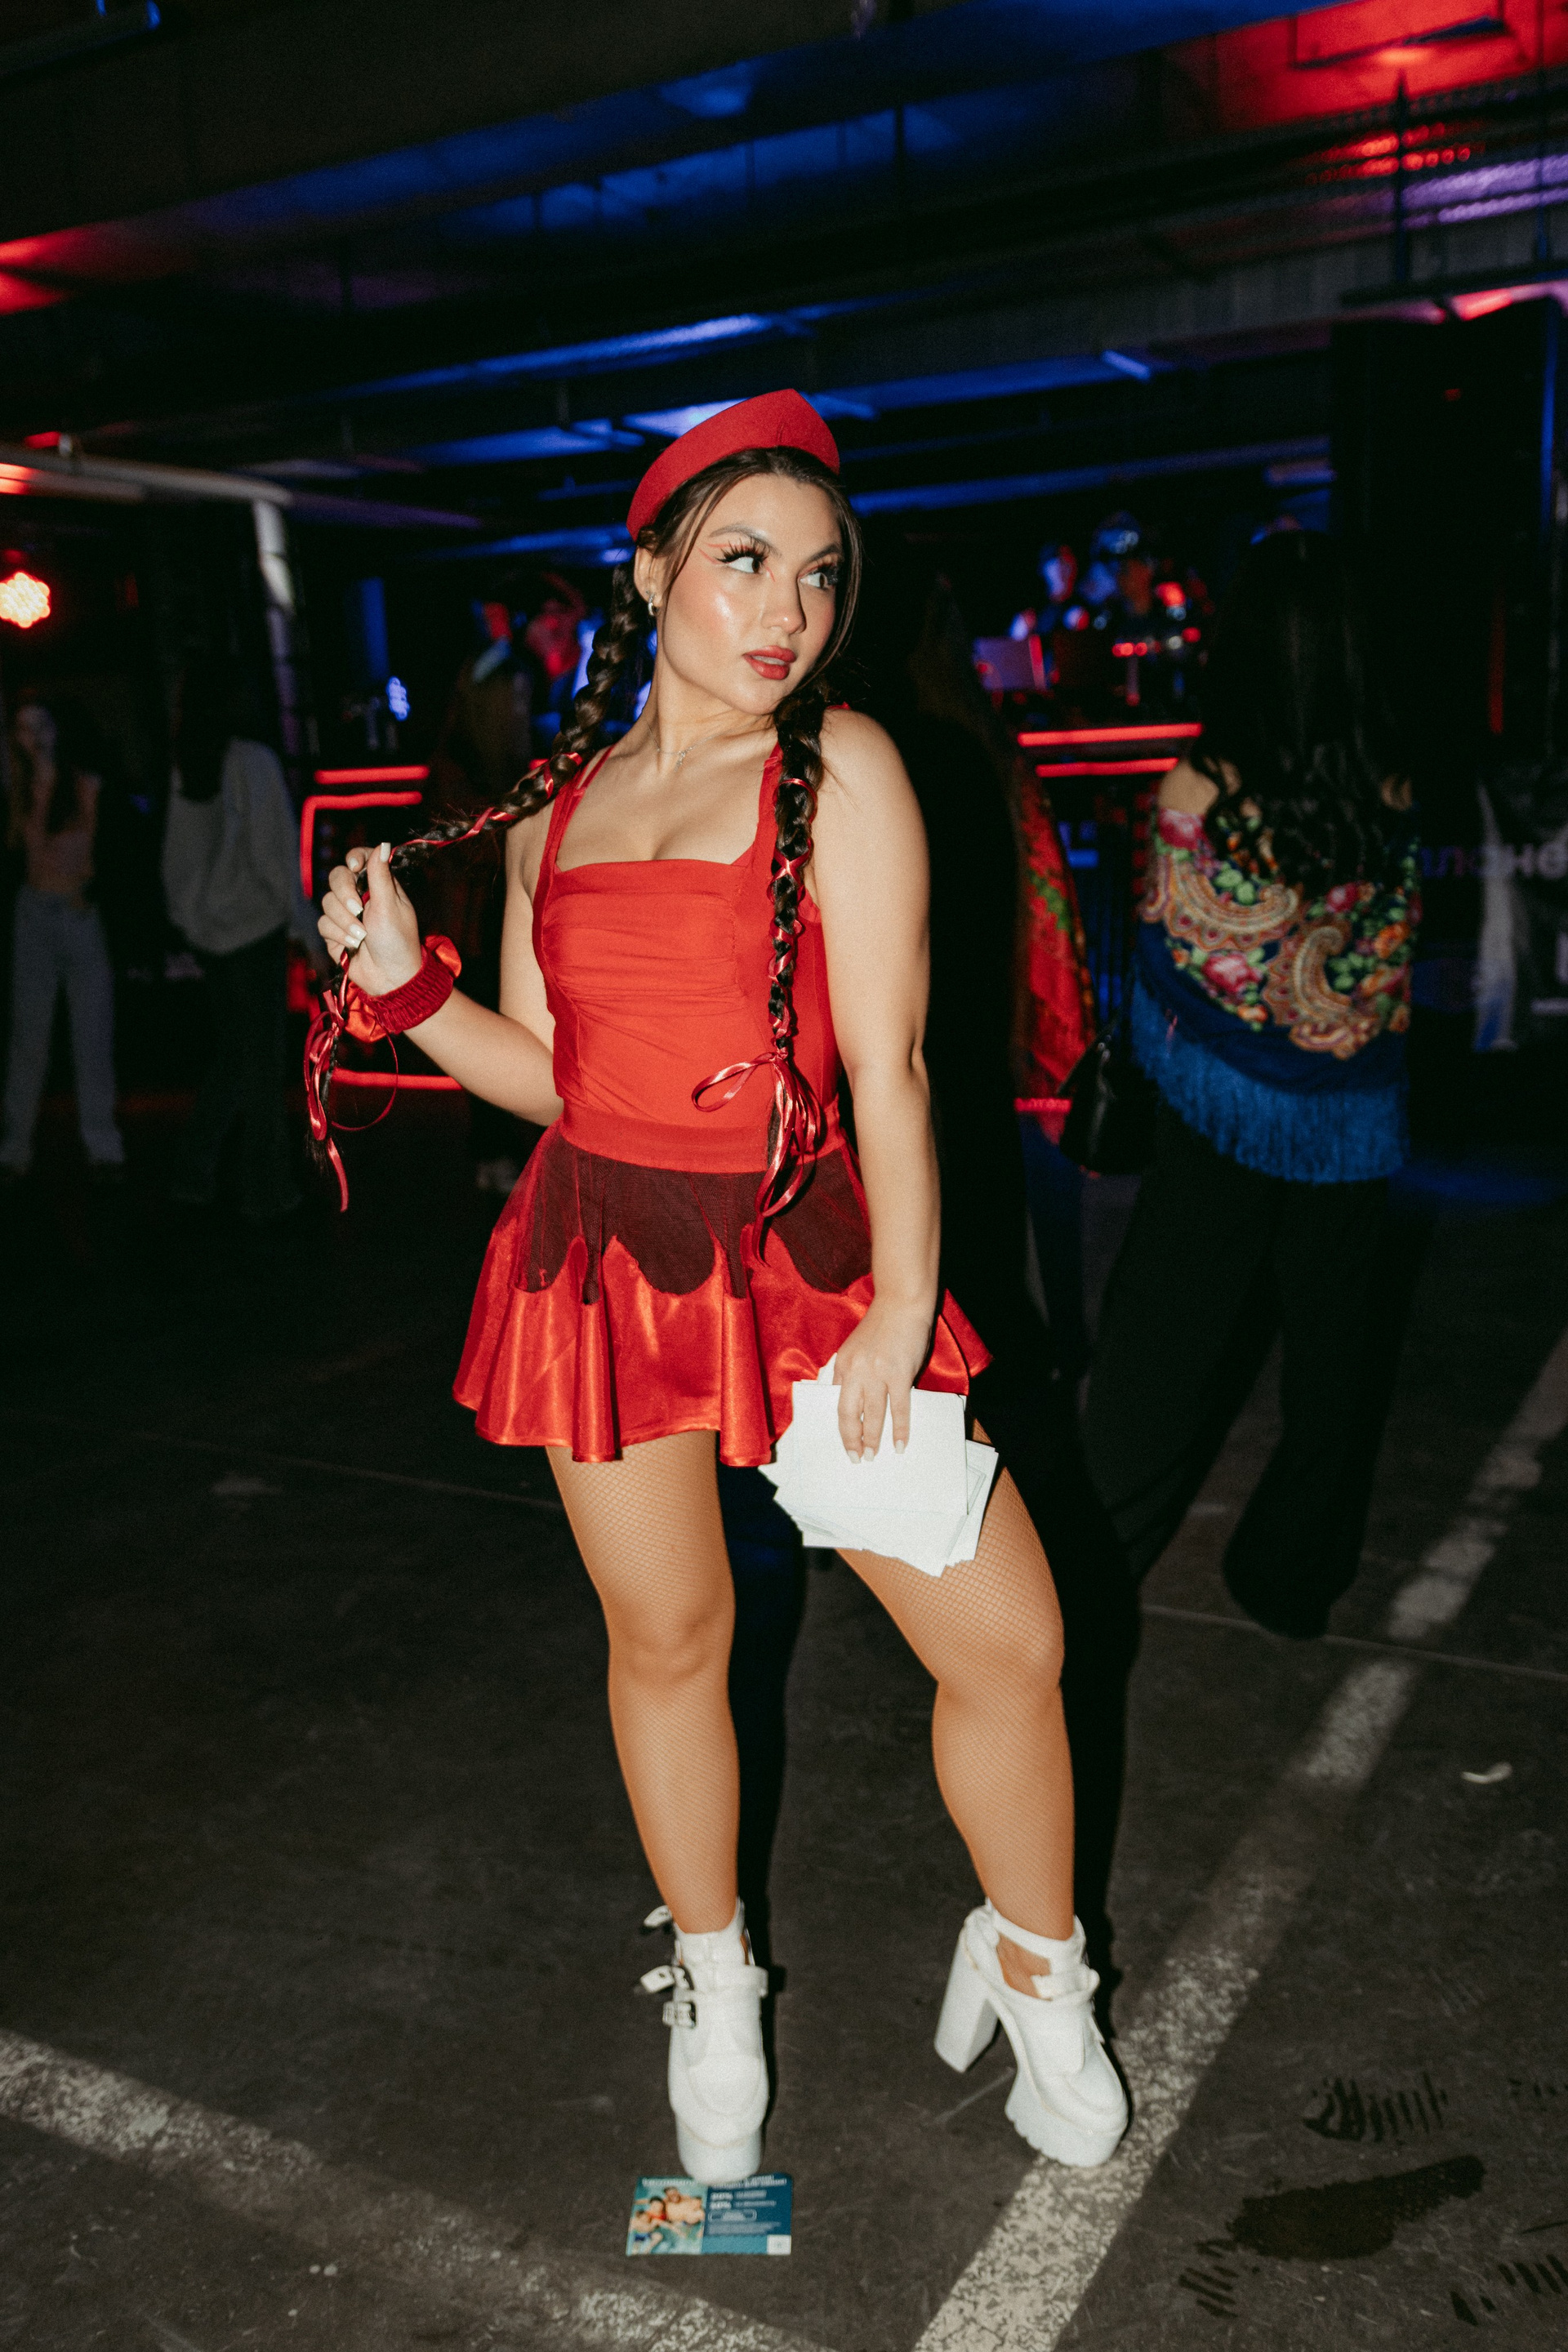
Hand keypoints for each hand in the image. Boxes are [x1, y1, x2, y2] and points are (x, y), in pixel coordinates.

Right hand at [319, 841, 420, 995]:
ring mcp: (346, 914)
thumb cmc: (398, 941)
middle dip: (345, 893)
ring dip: (344, 921)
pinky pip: (323, 923)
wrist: (390, 978)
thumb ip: (381, 875)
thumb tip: (383, 844)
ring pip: (327, 902)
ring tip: (362, 936)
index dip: (354, 858)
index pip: (360, 859)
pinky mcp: (334, 932)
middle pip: (337, 877)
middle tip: (358, 909)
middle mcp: (360, 896)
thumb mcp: (390, 906)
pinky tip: (353, 946)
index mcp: (379, 885)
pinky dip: (338, 934)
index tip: (356, 868)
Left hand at [833, 1296, 932, 1460]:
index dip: (841, 1425)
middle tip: (856, 1457)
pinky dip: (900, 1429)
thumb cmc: (882, 1325)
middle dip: (851, 1439)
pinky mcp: (899, 1374)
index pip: (836, 1402)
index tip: (845, 1442)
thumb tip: (851, 1399)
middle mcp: (855, 1371)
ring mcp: (877, 1373)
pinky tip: (900, 1444)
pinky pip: (899, 1408)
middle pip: (848, 1413)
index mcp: (842, 1364)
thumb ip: (851, 1372)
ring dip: (873, 1439)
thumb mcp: (855, 1347)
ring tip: (874, 1456)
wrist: (902, 1303)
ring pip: (873, 1415)